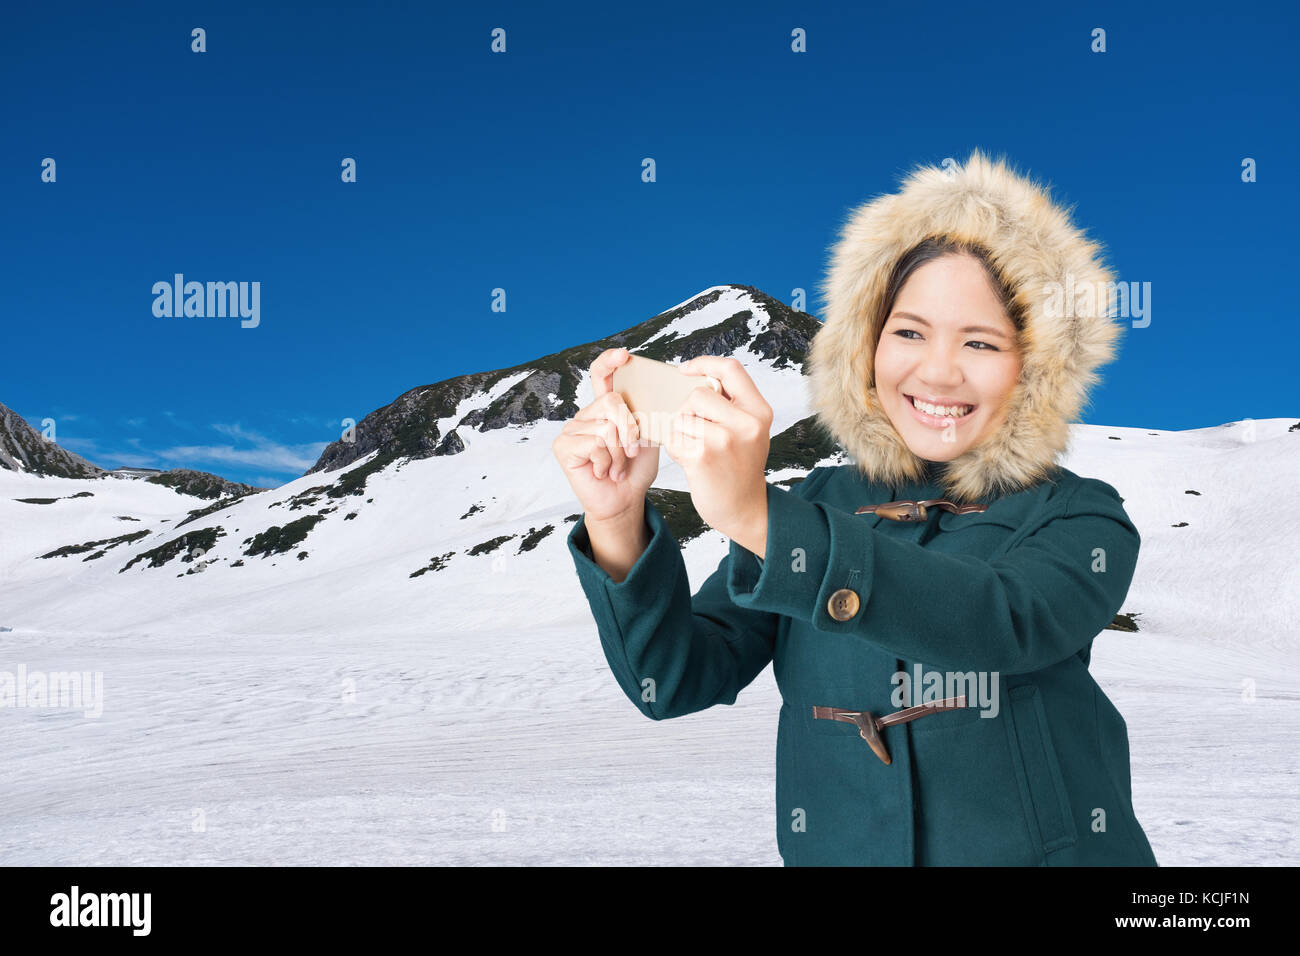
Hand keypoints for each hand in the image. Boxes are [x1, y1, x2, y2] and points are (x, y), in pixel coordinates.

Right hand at [552, 347, 660, 524]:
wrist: (623, 500)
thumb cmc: (634, 470)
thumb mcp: (649, 437)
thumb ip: (646, 415)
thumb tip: (654, 397)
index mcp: (606, 407)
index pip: (601, 374)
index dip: (609, 360)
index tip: (624, 354)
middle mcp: (586, 414)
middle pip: (612, 401)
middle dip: (630, 430)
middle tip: (631, 452)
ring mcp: (572, 429)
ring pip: (606, 427)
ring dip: (619, 454)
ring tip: (616, 467)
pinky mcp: (563, 446)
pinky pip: (594, 444)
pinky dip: (606, 462)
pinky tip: (602, 472)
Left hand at [663, 355, 772, 555]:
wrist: (744, 509)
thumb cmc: (740, 467)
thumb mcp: (750, 430)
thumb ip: (732, 404)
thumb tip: (694, 376)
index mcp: (759, 411)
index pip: (731, 369)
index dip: (704, 363)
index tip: (685, 369)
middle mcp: (746, 423)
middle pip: (697, 394)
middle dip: (689, 411)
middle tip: (699, 432)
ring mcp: (724, 440)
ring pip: (682, 417)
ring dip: (681, 433)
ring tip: (699, 450)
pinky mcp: (702, 457)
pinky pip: (673, 438)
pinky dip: (676, 449)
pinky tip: (692, 462)